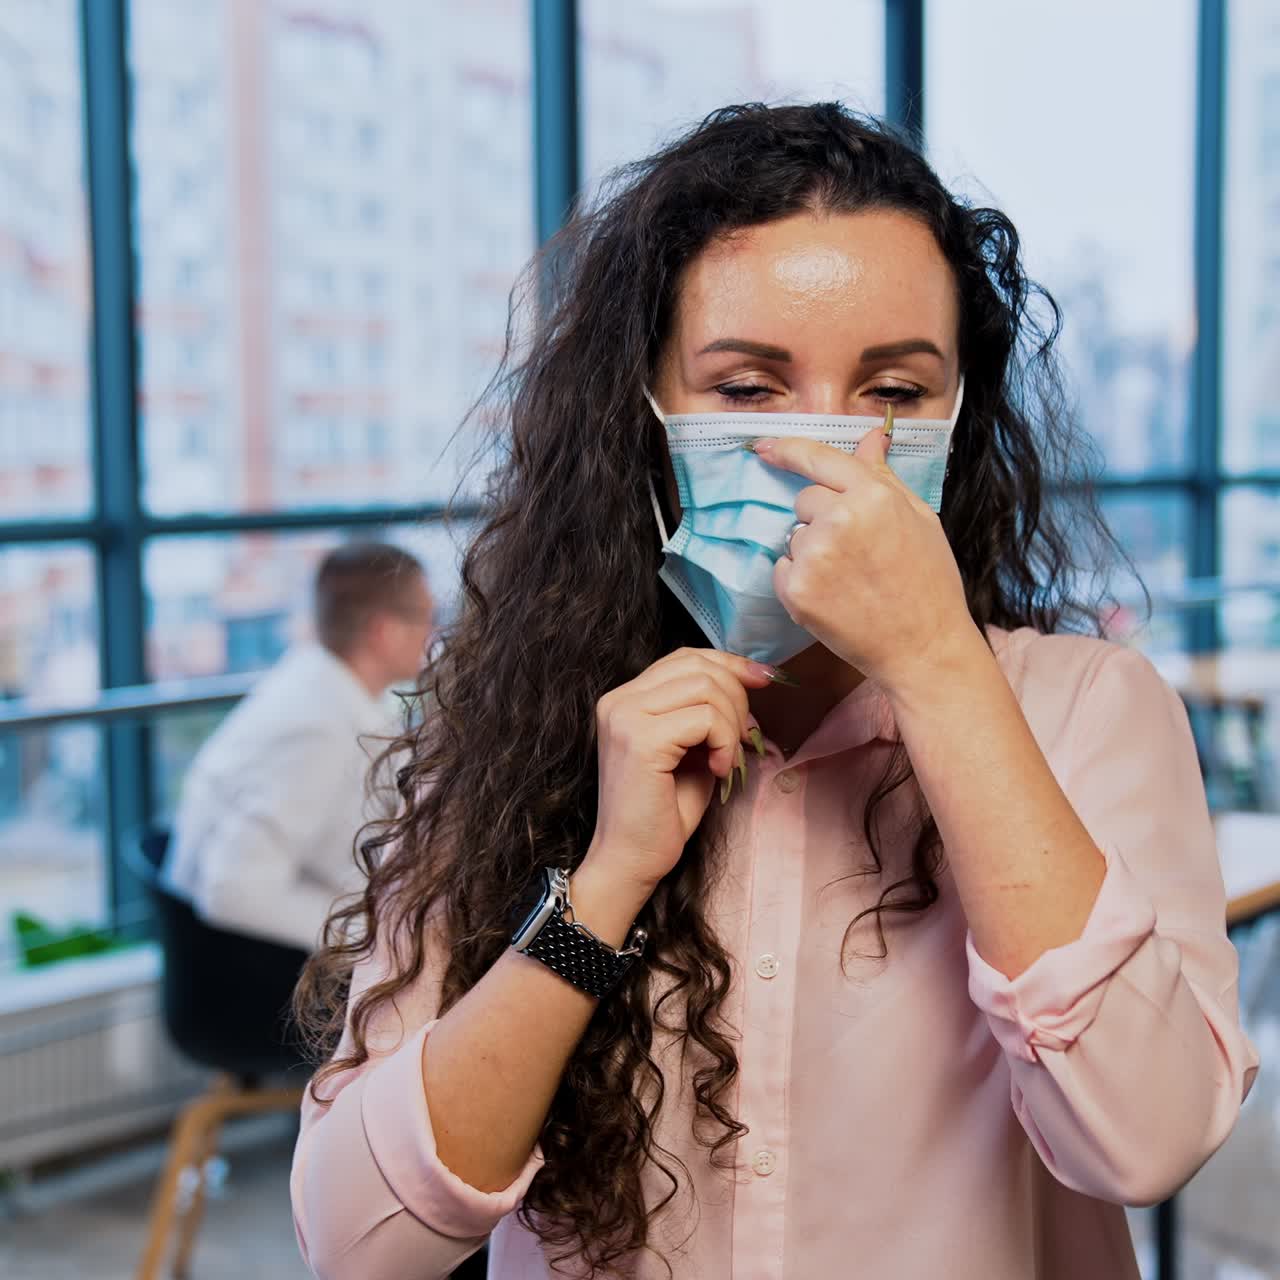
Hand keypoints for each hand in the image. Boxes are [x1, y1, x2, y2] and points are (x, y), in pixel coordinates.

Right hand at [582, 648, 775, 891]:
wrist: (630, 860)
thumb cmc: (663, 811)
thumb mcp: (690, 748)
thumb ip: (707, 711)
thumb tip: (751, 677)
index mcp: (625, 698)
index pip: (685, 657)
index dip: (729, 664)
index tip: (763, 680)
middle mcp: (619, 700)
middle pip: (699, 667)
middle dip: (737, 698)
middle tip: (743, 739)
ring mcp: (626, 717)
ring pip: (706, 688)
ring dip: (732, 724)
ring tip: (727, 759)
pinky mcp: (641, 740)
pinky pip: (705, 719)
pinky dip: (724, 742)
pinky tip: (717, 770)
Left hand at [751, 423, 977, 692]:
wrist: (923, 648)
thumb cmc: (929, 584)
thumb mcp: (919, 519)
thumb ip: (884, 477)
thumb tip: (871, 436)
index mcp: (873, 496)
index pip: (819, 459)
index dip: (789, 449)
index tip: (765, 447)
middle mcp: (839, 520)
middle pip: (804, 500)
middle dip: (822, 518)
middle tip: (856, 551)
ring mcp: (814, 556)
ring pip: (795, 536)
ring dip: (812, 551)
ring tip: (850, 579)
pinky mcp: (796, 590)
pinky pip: (782, 568)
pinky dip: (799, 580)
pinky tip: (833, 597)